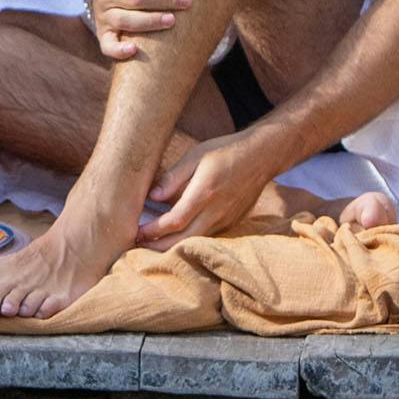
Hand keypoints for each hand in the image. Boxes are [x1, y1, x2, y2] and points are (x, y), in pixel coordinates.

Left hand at [144, 129, 280, 245]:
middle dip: (157, 247)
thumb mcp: (196, 156)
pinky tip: (174, 237)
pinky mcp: (231, 223)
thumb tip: (152, 196)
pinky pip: (206, 237)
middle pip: (183, 240)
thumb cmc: (225, 151)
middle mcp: (216, 211)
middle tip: (137, 245)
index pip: (174, 221)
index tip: (136, 232)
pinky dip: (188, 241)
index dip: (153, 231)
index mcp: (205, 192)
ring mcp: (226, 220)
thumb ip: (173, 177)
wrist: (262, 156)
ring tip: (150, 245)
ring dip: (171, 246)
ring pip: (194, 242)